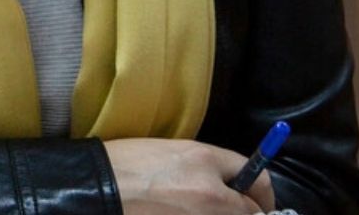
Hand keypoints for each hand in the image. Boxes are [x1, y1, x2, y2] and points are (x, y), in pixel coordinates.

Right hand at [103, 138, 274, 213]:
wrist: (96, 186)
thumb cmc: (127, 162)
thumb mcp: (172, 151)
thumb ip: (208, 166)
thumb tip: (237, 186)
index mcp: (205, 160)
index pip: (256, 177)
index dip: (262, 192)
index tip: (259, 200)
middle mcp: (211, 193)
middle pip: (250, 211)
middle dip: (247, 212)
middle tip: (238, 211)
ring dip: (225, 214)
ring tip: (197, 208)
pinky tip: (181, 213)